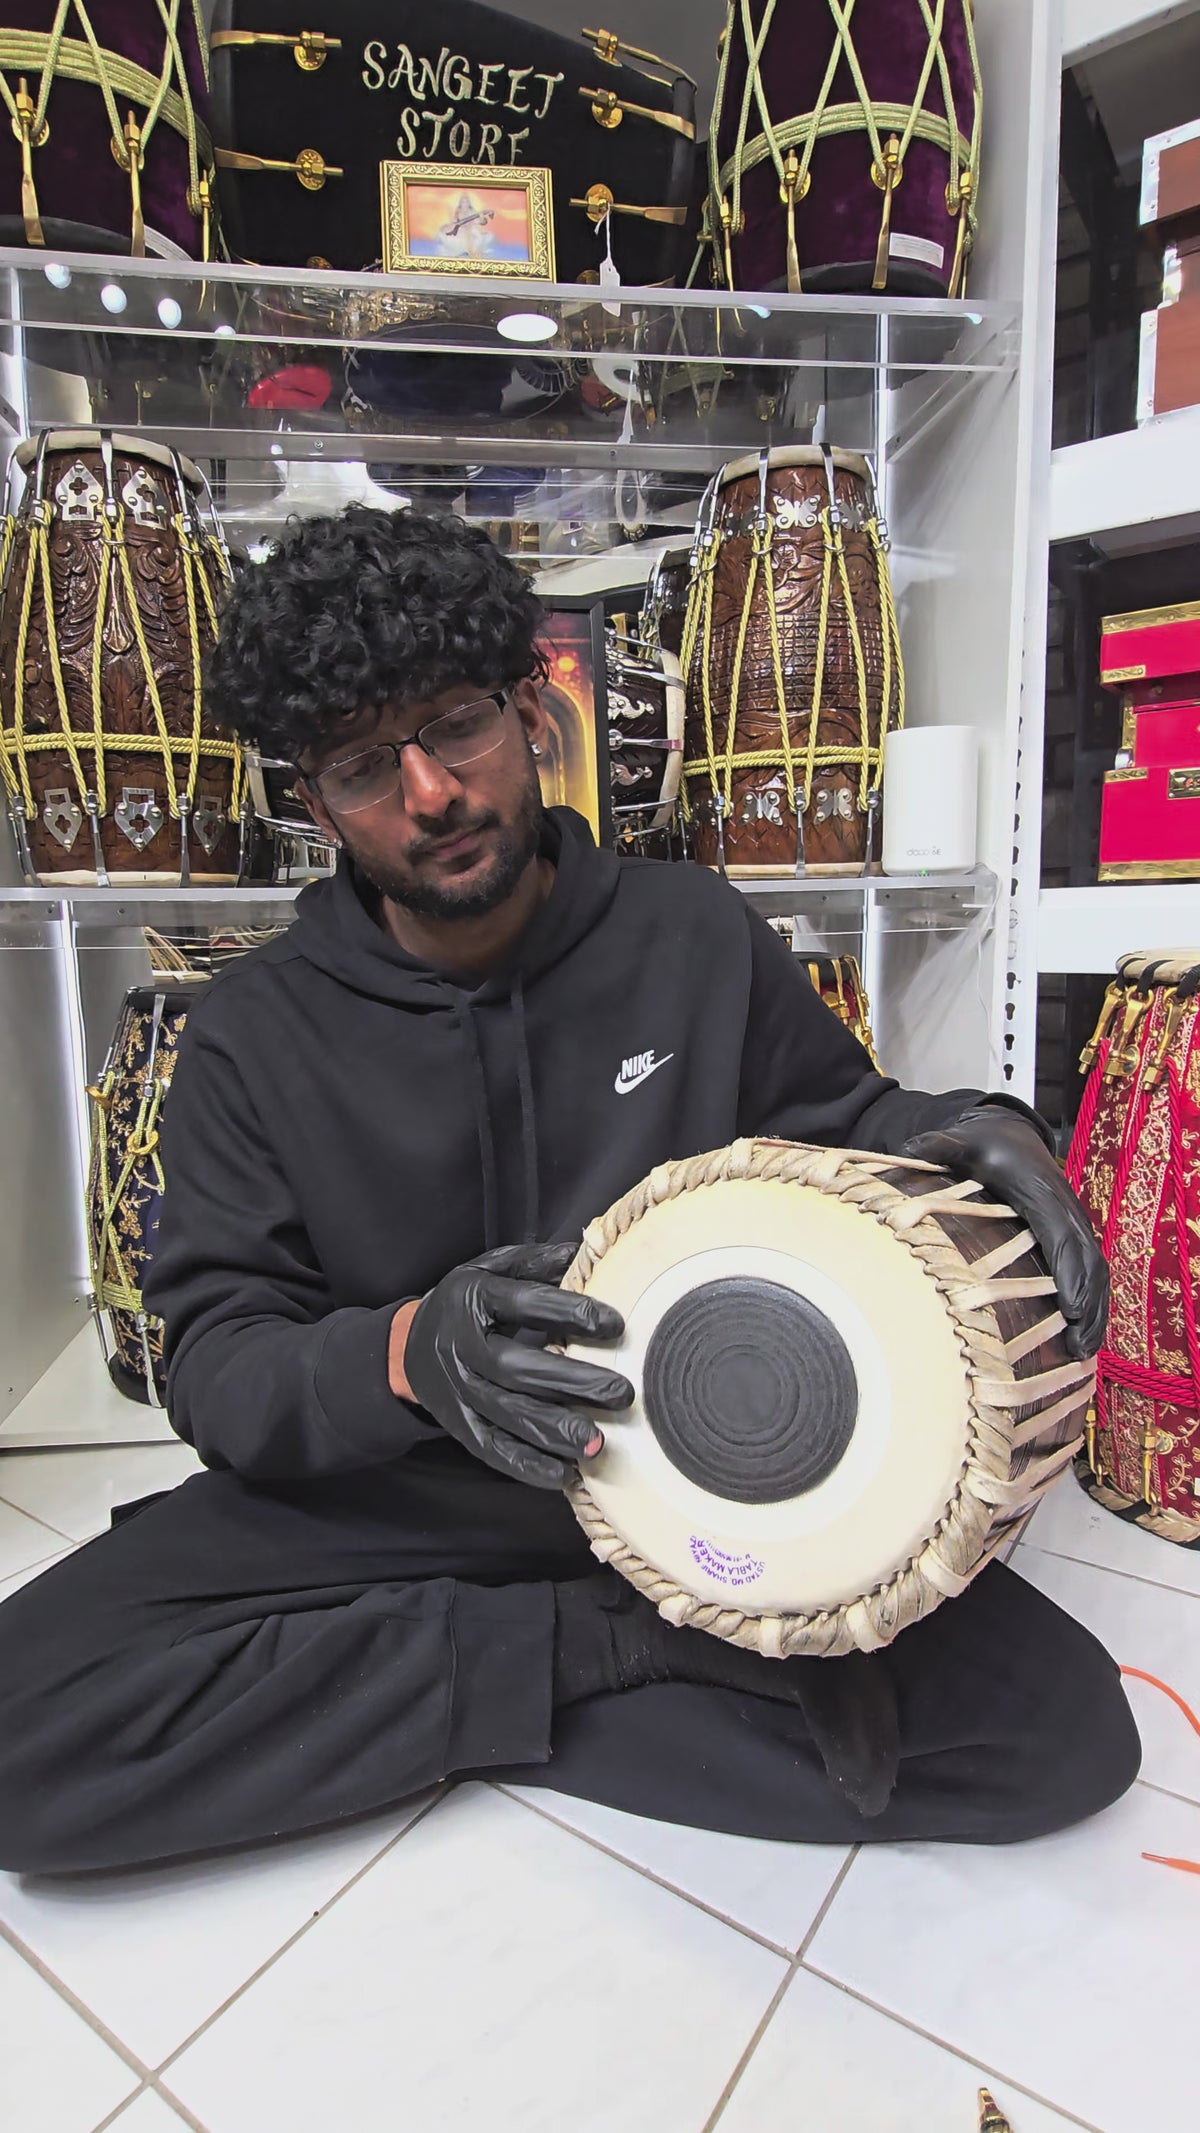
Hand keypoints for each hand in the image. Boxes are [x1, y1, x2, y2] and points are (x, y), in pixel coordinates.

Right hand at [402, 1242, 633, 1489]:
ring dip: (554, 1431)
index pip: (525, 1304)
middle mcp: (461, 1346)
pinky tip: (564, 1474)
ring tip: (599, 1443)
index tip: (615, 1324)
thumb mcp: (491, 1269)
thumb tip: (586, 1254)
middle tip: (621, 1392)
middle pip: (515, 1367)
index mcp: (472, 1298)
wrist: (408, 1345)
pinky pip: (491, 1448)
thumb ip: (536, 1263)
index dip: (571, 1313)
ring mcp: (456, 1389)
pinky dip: (527, 1465)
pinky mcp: (457, 1424)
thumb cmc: (467, 1303)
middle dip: (571, 1382)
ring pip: (506, 1414)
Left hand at [901, 1105, 1108, 1359]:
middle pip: (1086, 1258)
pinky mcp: (1073, 1231)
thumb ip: (936, 1149)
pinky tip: (1082, 1333)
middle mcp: (1063, 1205)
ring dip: (1094, 1309)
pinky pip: (1092, 1267)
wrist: (1009, 1133)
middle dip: (1085, 1303)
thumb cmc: (979, 1145)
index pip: (1058, 1233)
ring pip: (1096, 1267)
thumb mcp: (957, 1143)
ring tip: (1081, 1351)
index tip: (1068, 1309)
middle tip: (1076, 1347)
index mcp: (1036, 1188)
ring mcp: (1072, 1219)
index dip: (1067, 1272)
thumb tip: (907, 1151)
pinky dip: (1093, 1300)